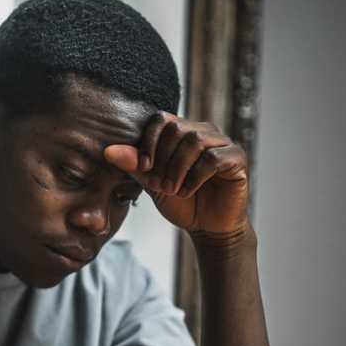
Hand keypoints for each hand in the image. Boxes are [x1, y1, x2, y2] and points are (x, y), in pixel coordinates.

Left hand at [104, 112, 249, 237]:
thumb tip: (108, 151)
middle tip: (159, 186)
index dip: (149, 141)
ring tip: (172, 190)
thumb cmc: (181, 202)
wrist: (207, 227)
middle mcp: (203, 132)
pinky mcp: (236, 158)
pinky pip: (213, 158)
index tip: (143, 168)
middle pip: (177, 128)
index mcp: (182, 133)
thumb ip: (135, 166)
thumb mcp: (152, 184)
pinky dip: (196, 177)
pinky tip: (188, 191)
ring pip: (195, 140)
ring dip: (177, 168)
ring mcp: (222, 143)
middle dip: (163, 159)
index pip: (161, 119)